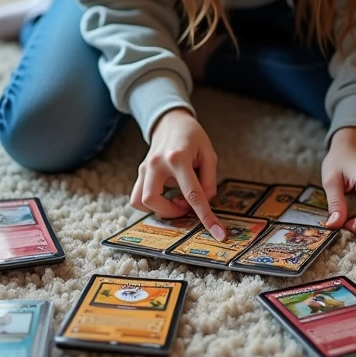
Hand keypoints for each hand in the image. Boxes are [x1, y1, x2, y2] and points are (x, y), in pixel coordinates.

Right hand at [131, 109, 225, 239]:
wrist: (170, 122)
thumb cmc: (192, 137)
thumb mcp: (209, 154)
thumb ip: (209, 181)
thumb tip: (204, 202)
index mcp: (178, 157)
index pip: (192, 194)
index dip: (206, 217)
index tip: (219, 234)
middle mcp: (156, 163)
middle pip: (153, 200)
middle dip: (171, 212)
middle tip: (185, 205)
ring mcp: (144, 168)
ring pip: (140, 201)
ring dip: (159, 208)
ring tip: (175, 199)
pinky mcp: (140, 172)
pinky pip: (137, 197)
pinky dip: (151, 203)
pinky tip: (165, 195)